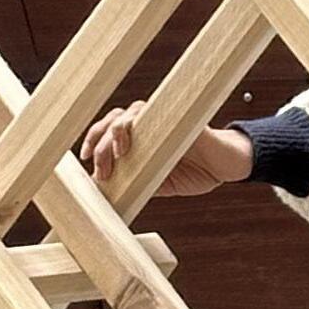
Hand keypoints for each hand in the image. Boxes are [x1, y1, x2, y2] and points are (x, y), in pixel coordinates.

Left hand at [79, 102, 252, 200]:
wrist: (224, 166)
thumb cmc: (191, 171)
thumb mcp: (155, 182)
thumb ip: (131, 182)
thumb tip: (103, 194)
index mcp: (138, 137)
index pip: (106, 131)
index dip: (92, 141)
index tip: (84, 160)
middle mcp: (145, 124)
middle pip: (111, 121)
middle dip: (98, 142)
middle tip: (100, 169)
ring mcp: (159, 118)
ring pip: (126, 115)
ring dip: (115, 135)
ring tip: (118, 156)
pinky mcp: (175, 117)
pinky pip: (151, 114)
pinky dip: (137, 126)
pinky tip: (134, 144)